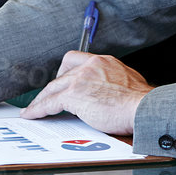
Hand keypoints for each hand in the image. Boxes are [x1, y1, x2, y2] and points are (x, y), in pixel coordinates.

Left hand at [19, 51, 151, 134]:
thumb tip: (111, 94)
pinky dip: (38, 109)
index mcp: (103, 61)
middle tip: (48, 97)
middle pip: (62, 73)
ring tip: (34, 109)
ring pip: (53, 87)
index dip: (66, 71)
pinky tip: (32, 114)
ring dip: (42, 99)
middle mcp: (90, 65)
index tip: (62, 79)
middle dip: (53, 87)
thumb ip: (114, 83)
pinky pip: (49, 102)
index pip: (76, 60)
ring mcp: (80, 79)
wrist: (143, 108)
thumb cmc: (140, 102)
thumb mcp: (128, 82)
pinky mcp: (73, 95)